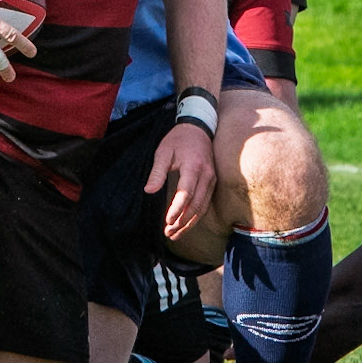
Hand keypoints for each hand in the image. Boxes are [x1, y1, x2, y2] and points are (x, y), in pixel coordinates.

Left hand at [145, 123, 215, 238]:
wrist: (198, 129)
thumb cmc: (178, 140)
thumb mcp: (163, 152)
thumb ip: (157, 172)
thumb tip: (149, 191)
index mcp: (193, 166)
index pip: (186, 193)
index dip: (177, 209)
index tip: (167, 221)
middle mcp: (206, 175)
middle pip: (196, 205)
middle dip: (183, 222)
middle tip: (169, 233)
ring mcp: (212, 179)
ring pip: (202, 207)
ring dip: (189, 223)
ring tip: (175, 234)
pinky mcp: (212, 182)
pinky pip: (205, 203)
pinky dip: (196, 216)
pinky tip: (185, 224)